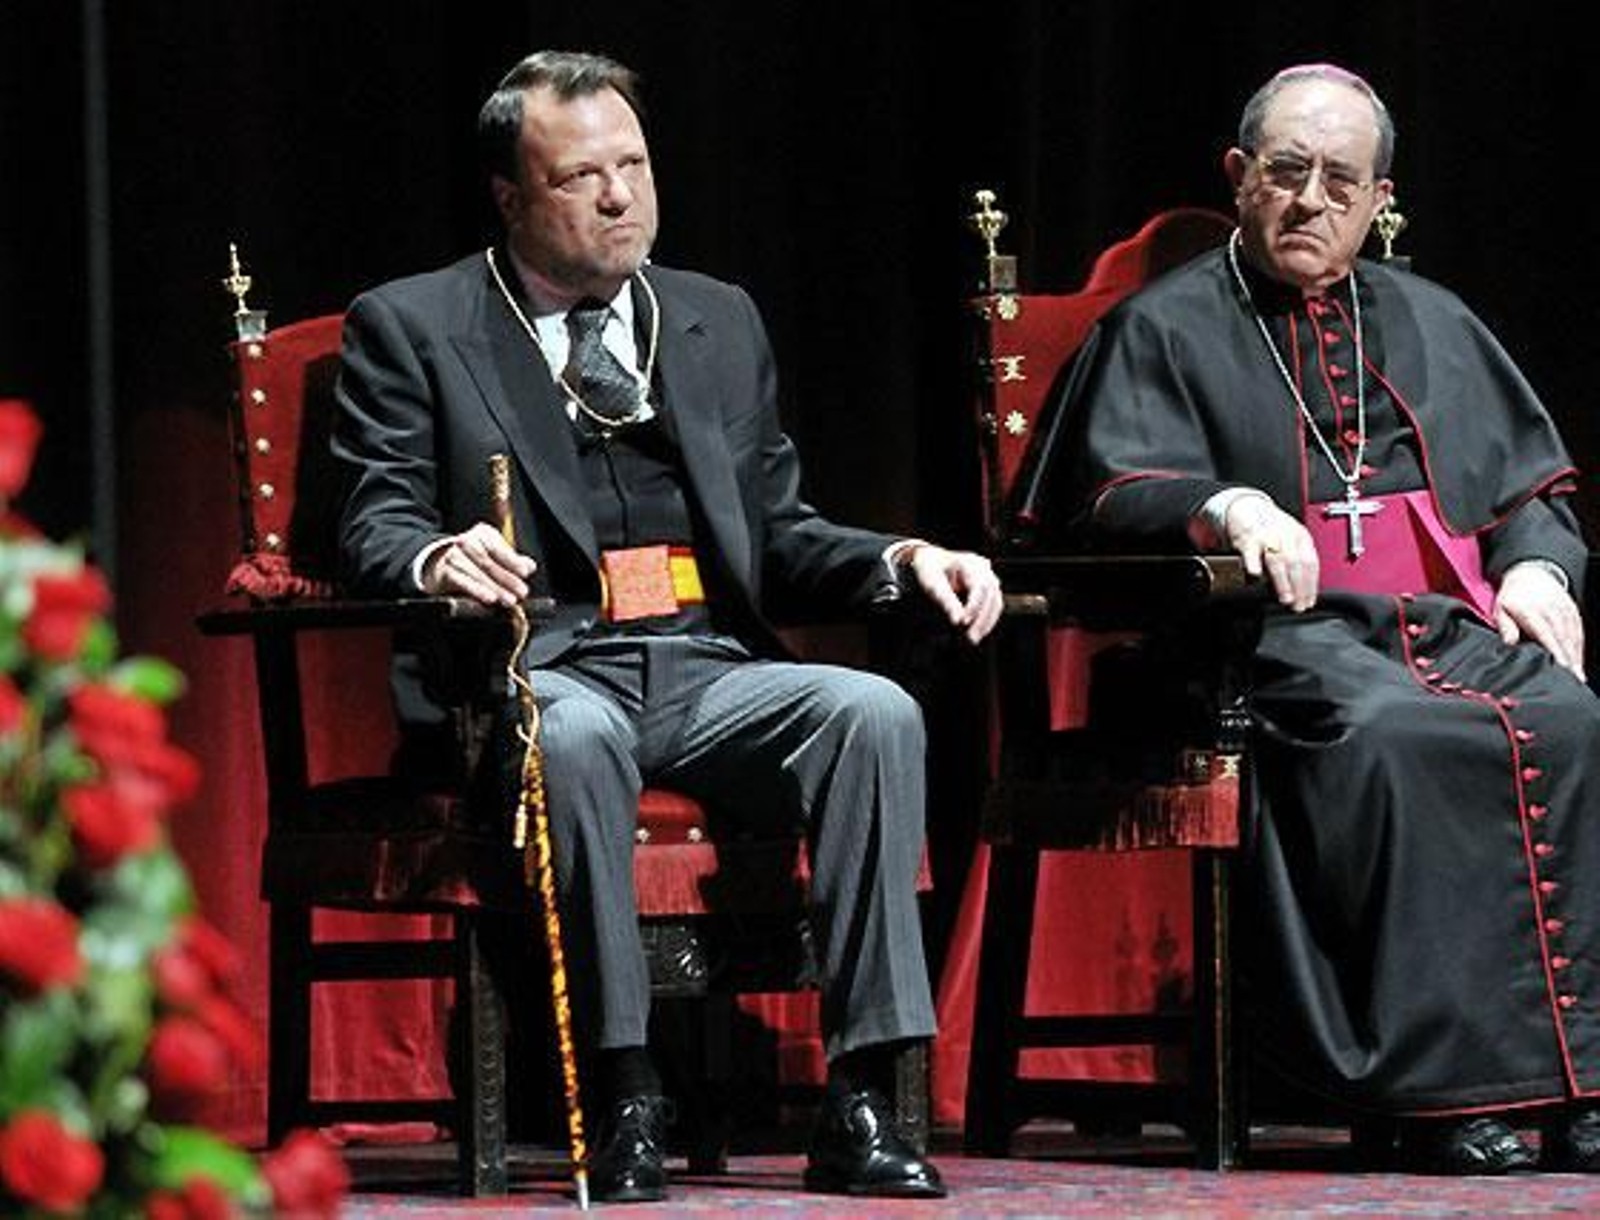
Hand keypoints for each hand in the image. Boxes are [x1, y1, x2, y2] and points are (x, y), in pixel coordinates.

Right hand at [420, 521, 536, 607]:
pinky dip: (478, 591)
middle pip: (489, 562)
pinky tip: (490, 599)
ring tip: (510, 600)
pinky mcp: (447, 572)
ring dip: (496, 588)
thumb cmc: (477, 560)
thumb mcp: (497, 556)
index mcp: (483, 533)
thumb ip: (514, 561)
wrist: (444, 565)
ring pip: (478, 573)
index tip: (525, 573)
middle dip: (507, 579)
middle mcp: (467, 541)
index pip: (498, 547)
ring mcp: (455, 556)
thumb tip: (530, 566)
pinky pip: (464, 582)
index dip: (512, 560)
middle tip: (521, 592)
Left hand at [904, 544, 1002, 643]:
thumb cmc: (930, 570)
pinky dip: (986, 620)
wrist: (931, 562)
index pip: (980, 586)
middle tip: (971, 639)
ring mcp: (988, 578)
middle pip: (991, 595)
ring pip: (995, 602)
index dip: (974, 606)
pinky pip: (992, 606)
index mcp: (970, 562)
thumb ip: (946, 601)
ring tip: (973, 639)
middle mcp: (984, 568)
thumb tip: (957, 622)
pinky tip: (977, 632)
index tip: (963, 623)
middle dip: (982, 618)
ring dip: (987, 622)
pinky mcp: (988, 589)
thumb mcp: (933, 583)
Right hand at [1223, 494, 1318, 611]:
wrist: (1247, 506)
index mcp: (1300, 536)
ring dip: (1283, 582)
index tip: (1309, 601)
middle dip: (1300, 587)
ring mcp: (1267, 536)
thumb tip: (1300, 589)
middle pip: (1297, 564)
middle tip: (1299, 605)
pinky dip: (1254, 565)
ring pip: (1279, 560)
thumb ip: (1295, 561)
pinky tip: (1256, 576)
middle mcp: (1286, 535)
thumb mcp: (1289, 539)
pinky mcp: (1248, 538)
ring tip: (1286, 598)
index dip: (1311, 585)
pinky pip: (1252, 553)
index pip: (1311, 563)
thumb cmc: (1269, 527)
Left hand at [1495, 562, 1585, 679]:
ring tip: (1576, 676)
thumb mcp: (1500, 608)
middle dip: (1569, 659)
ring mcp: (1564, 610)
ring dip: (1576, 656)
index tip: (1561, 667)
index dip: (1555, 651)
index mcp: (1532, 611)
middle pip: (1563, 638)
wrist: (1530, 574)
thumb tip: (1510, 642)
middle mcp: (1551, 610)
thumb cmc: (1513, 596)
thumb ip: (1505, 626)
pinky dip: (1579, 647)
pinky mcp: (1572, 611)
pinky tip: (1578, 661)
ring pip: (1573, 636)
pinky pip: (1579, 631)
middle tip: (1572, 680)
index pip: (1546, 634)